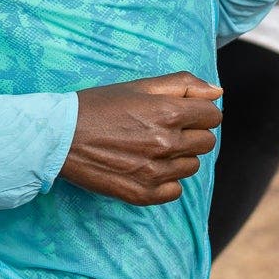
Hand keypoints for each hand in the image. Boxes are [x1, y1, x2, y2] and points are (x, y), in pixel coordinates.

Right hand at [60, 73, 223, 206]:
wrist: (61, 137)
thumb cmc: (99, 106)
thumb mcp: (139, 85)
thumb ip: (183, 84)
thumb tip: (217, 92)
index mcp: (169, 113)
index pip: (213, 116)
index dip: (200, 113)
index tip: (183, 113)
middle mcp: (167, 144)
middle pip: (206, 142)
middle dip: (192, 134)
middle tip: (164, 129)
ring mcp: (156, 172)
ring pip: (192, 166)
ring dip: (179, 157)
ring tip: (151, 148)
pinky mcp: (143, 194)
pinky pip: (175, 191)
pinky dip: (166, 181)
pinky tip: (146, 167)